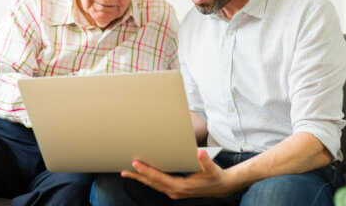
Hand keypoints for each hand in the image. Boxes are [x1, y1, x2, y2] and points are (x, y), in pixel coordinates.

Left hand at [121, 150, 235, 198]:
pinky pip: (158, 185)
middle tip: (124, 169)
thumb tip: (199, 153)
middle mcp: (175, 191)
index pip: (159, 178)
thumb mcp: (212, 168)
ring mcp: (174, 191)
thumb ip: (205, 161)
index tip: (136, 164)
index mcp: (181, 186)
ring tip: (126, 172)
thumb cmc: (215, 176)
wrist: (221, 187)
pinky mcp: (174, 190)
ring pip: (153, 185)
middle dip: (138, 176)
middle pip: (152, 183)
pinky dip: (148, 179)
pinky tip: (141, 174)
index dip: (147, 171)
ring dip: (140, 178)